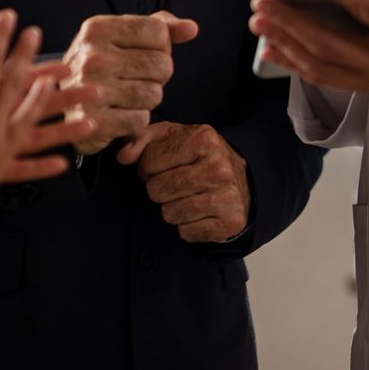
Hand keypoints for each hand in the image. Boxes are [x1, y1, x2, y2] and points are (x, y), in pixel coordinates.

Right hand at [59, 11, 198, 154]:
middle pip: (162, 64)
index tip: (140, 53)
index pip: (159, 31)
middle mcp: (91, 57)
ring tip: (124, 96)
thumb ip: (160, 27)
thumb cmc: (99, 65)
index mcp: (97, 29)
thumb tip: (191, 29)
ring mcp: (91, 90)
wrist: (62, 104)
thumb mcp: (121, 37)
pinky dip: (135, 121)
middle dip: (156, 76)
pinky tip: (117, 114)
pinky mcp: (94, 122)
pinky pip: (141, 120)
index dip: (159, 46)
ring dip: (147, 100)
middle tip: (133, 79)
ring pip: (155, 94)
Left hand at [117, 121, 250, 243]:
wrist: (245, 182)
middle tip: (177, 182)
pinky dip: (188, 225)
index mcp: (203, 139)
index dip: (150, 166)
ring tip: (190, 196)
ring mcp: (226, 196)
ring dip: (173, 208)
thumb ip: (142, 139)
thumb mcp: (174, 137)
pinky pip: (185, 232)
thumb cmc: (200, 157)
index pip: (149, 161)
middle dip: (160, 188)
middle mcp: (217, 167)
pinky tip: (201, 212)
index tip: (166, 165)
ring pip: (169, 213)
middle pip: (156, 190)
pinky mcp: (229, 222)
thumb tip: (123, 156)